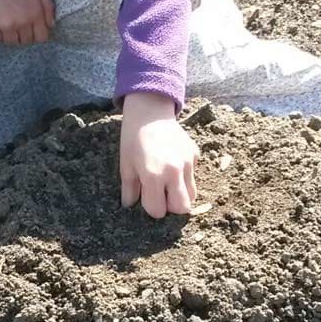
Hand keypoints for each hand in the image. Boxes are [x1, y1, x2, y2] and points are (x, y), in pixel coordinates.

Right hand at [0, 0, 54, 44]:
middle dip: (25, 34)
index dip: (38, 33)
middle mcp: (23, 22)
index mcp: (36, 13)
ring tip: (8, 22)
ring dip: (11, 35)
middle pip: (27, 41)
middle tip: (18, 22)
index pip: (42, 37)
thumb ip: (48, 7)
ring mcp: (7, 26)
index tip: (32, 28)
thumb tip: (51, 26)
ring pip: (13, 42)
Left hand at [120, 92, 198, 217]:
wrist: (150, 111)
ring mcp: (188, 162)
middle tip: (162, 196)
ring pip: (193, 194)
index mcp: (153, 175)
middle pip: (183, 208)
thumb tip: (129, 205)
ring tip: (168, 183)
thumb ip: (129, 188)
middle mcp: (174, 171)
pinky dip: (185, 176)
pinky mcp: (195, 154)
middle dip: (172, 207)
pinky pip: (194, 175)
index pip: (159, 210)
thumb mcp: (126, 164)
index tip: (147, 198)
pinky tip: (173, 163)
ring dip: (181, 194)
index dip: (152, 208)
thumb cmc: (133, 138)